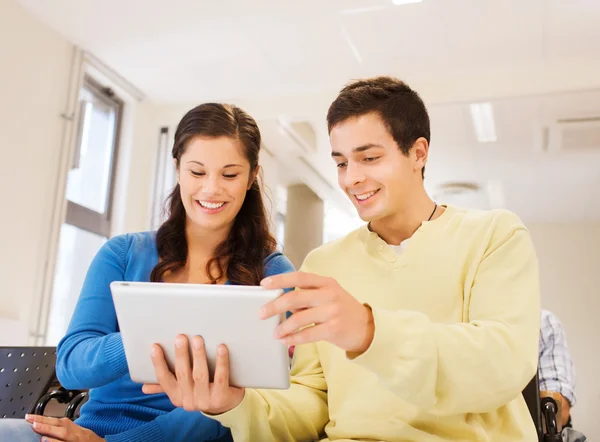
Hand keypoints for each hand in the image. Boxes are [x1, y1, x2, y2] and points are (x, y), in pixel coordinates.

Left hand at [25, 414, 104, 441]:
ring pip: (65, 437)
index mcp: (75, 429)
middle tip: (32, 422)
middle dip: (47, 425)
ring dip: (53, 436)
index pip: (59, 422)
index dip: (45, 419)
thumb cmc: (90, 441)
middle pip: (62, 428)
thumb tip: (47, 428)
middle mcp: (77, 435)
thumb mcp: (79, 432)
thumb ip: (65, 429)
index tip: (31, 417)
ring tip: (40, 434)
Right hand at [142, 335, 244, 414]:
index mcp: (176, 396)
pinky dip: (221, 362)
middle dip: (181, 355)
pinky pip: (220, 377)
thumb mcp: (184, 390)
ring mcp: (205, 400)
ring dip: (198, 356)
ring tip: (198, 339)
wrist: (227, 405)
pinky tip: (221, 347)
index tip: (154, 346)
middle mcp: (188, 401)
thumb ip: (165, 386)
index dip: (158, 363)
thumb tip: (143, 387)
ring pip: (200, 375)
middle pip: (182, 374)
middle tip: (180, 337)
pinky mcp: (222, 397)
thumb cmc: (202, 390)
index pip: (163, 379)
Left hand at [260, 271, 374, 353]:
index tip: (264, 284)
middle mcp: (329, 294)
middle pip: (295, 297)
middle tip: (261, 314)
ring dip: (283, 327)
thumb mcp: (329, 295)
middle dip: (274, 306)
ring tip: (275, 333)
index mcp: (326, 282)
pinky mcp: (334, 329)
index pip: (299, 276)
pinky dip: (293, 339)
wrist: (367, 328)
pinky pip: (307, 334)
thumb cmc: (342, 310)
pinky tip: (286, 341)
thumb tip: (280, 302)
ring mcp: (332, 311)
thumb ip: (308, 295)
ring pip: (299, 318)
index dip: (280, 279)